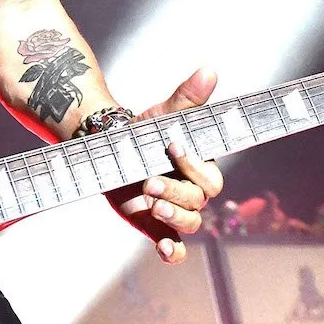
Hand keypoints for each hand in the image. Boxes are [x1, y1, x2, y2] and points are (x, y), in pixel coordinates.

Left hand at [110, 66, 223, 263]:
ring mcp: (175, 209)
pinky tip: (165, 250)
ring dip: (173, 216)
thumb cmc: (145, 130)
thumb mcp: (164, 113)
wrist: (112, 148)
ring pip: (189, 222)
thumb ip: (187, 98)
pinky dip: (173, 252)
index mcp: (201, 166)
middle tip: (150, 180)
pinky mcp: (155, 225)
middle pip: (199, 200)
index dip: (195, 165)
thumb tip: (208, 71)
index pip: (211, 175)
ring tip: (149, 200)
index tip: (172, 145)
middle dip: (177, 191)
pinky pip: (174, 247)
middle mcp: (193, 191)